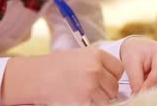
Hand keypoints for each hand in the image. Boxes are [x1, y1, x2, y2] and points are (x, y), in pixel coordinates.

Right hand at [1, 47, 123, 104]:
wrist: (37, 76)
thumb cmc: (56, 66)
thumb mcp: (79, 56)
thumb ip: (98, 63)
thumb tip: (114, 77)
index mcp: (96, 55)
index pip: (119, 69)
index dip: (112, 75)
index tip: (104, 78)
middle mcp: (96, 68)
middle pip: (114, 85)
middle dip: (106, 89)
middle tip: (91, 88)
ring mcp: (90, 85)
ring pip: (107, 98)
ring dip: (99, 99)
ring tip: (83, 92)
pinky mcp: (84, 99)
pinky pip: (97, 105)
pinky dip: (90, 103)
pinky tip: (79, 97)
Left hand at [120, 36, 156, 92]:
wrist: (140, 47)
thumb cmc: (135, 54)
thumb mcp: (131, 64)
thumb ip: (135, 80)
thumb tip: (139, 95)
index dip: (147, 87)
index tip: (137, 93)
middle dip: (154, 90)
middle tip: (141, 94)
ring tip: (146, 86)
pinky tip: (153, 87)